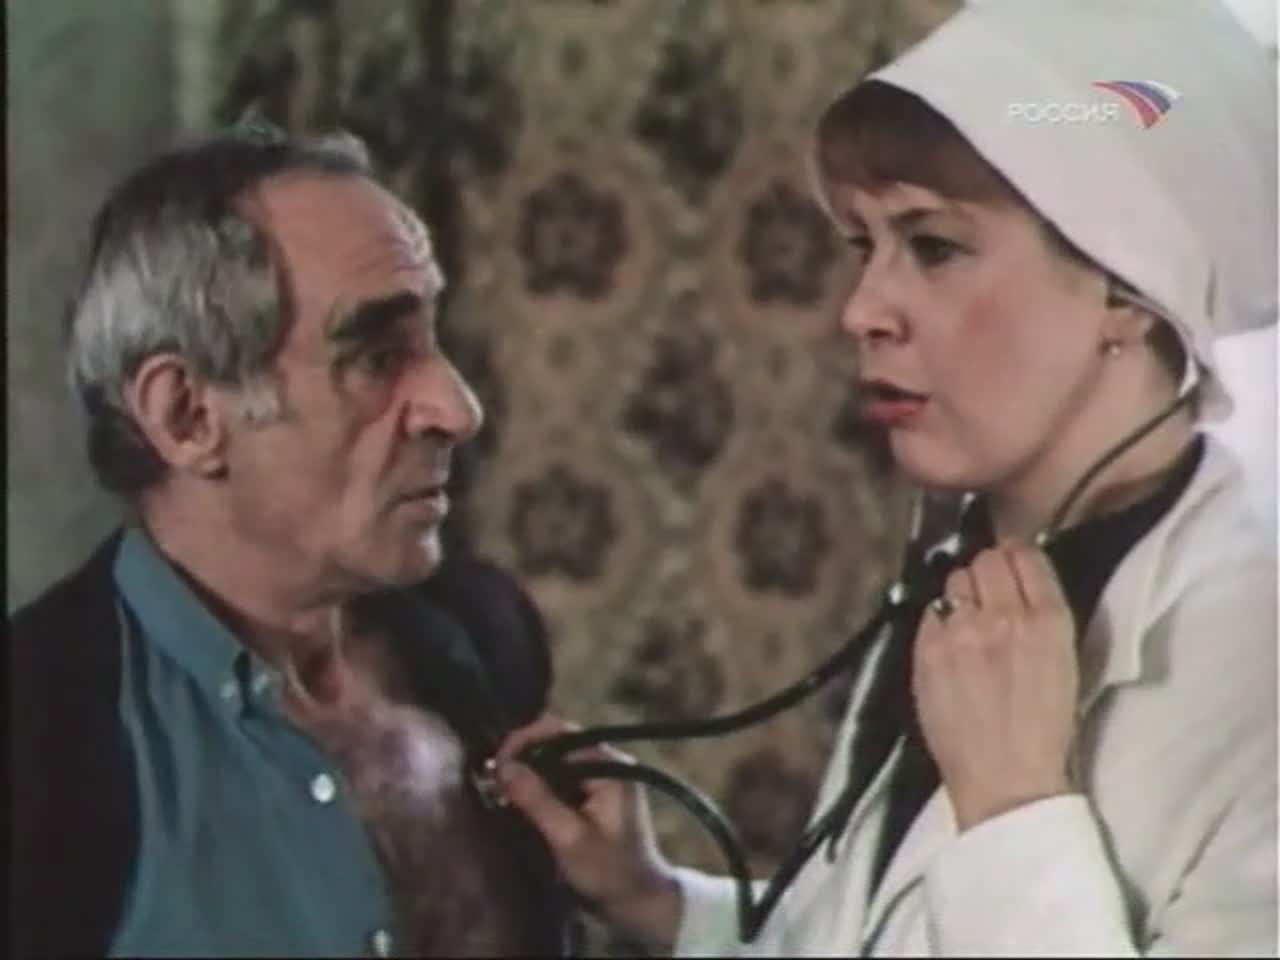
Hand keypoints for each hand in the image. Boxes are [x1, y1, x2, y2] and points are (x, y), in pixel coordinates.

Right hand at [495, 714, 681, 950]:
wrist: (639, 904)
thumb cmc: (609, 873)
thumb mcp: (569, 838)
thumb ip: (537, 799)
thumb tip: (503, 766)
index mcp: (610, 767)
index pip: (561, 734)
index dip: (524, 741)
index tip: (496, 761)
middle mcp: (608, 766)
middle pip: (556, 745)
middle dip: (522, 758)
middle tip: (492, 779)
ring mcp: (602, 781)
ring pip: (555, 763)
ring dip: (527, 774)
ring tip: (499, 791)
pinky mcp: (593, 798)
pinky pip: (560, 781)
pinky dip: (538, 788)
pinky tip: (516, 802)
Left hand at [913, 543, 1078, 830]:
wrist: (1006, 782)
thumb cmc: (1044, 730)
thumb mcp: (1064, 662)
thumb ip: (1041, 616)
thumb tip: (1017, 582)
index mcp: (1049, 620)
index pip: (1025, 554)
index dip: (1014, 559)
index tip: (1010, 569)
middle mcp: (1004, 616)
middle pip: (985, 560)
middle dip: (986, 574)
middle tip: (987, 598)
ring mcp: (961, 632)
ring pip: (954, 580)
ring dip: (961, 595)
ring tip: (967, 624)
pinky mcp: (928, 650)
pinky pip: (930, 613)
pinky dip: (938, 624)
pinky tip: (948, 649)